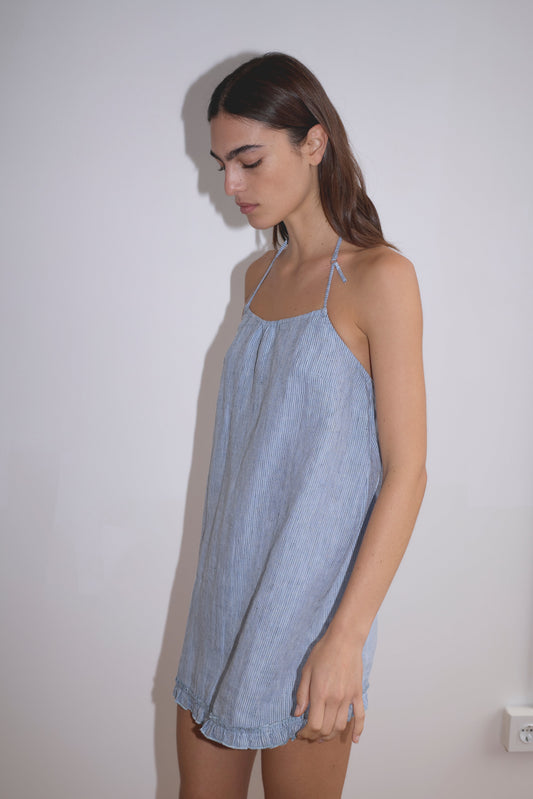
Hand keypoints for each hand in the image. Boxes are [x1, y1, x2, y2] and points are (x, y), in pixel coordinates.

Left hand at [294, 628, 364, 743]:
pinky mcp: (358, 694)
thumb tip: (297, 713)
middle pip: (327, 729)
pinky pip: (360, 716)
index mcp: (320, 694)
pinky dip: (358, 730)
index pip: (314, 725)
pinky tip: (354, 739)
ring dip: (332, 735)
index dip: (306, 733)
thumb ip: (301, 693)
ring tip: (323, 735)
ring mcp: (348, 698)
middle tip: (309, 735)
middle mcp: (335, 699)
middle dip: (316, 736)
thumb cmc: (323, 652)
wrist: (345, 640)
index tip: (300, 733)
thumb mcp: (306, 670)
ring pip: (341, 726)